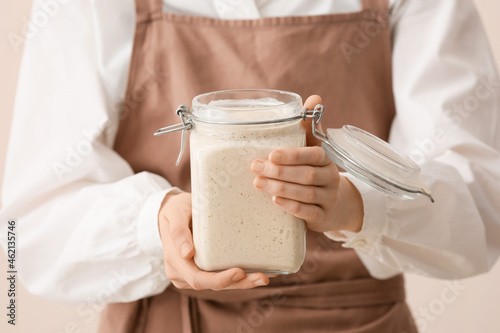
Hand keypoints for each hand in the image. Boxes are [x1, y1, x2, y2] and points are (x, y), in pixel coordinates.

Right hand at [158, 191, 270, 289]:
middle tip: (263, 277)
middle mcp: (184, 274)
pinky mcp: (205, 270)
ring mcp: (194, 274)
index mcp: (176, 263)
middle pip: (214, 285)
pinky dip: (241, 275)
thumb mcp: (175, 214)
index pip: (197, 279)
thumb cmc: (175, 210)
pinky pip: (223, 276)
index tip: (239, 272)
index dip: (219, 279)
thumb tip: (187, 253)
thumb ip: (178, 231)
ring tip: (266, 275)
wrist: (173, 213)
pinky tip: (261, 270)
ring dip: (244, 282)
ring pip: (221, 284)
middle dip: (239, 283)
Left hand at [250, 95, 363, 233]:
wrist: (336, 206)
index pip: (314, 154)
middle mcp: (330, 178)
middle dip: (280, 172)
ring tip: (258, 183)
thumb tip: (314, 98)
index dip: (293, 155)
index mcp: (326, 159)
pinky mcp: (322, 218)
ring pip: (306, 194)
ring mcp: (328, 199)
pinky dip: (292, 207)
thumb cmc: (316, 172)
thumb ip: (309, 128)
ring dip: (281, 188)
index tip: (272, 154)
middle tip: (256, 167)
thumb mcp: (314, 150)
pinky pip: (308, 213)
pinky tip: (276, 201)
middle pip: (306, 175)